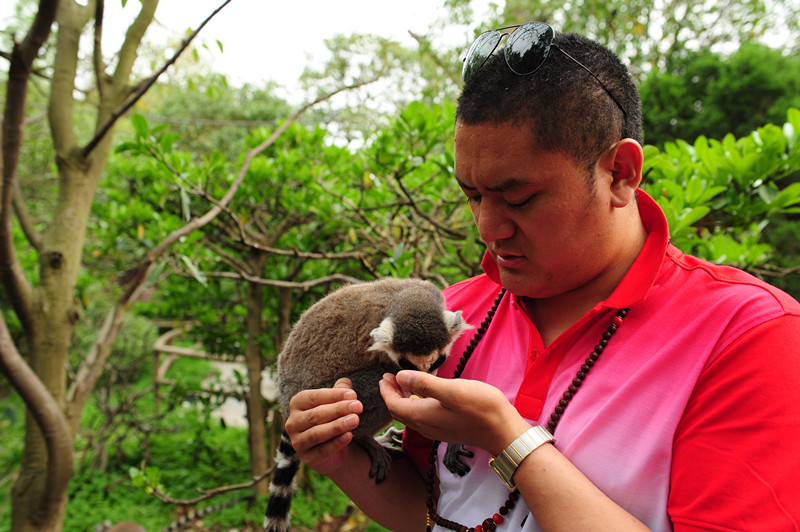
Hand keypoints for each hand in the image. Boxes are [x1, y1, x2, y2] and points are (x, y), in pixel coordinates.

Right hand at [283, 378, 363, 476]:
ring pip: (316, 433)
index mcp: (297, 404)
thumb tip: (346, 383)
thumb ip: (340, 391)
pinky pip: (323, 450)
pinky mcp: (308, 458)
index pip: (313, 397)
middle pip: (315, 415)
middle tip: (358, 406)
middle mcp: (293, 423)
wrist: (336, 449)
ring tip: (355, 420)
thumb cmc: (333, 418)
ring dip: (337, 426)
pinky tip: (350, 435)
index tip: (353, 395)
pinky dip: (337, 443)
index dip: (333, 395)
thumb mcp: (337, 403)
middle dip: (338, 410)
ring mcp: (298, 442)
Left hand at [379, 371, 530, 454]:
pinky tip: (425, 394)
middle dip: (392, 394)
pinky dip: (416, 404)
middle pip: (400, 412)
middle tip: (389, 377)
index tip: (384, 376)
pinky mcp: (446, 429)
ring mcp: (436, 430)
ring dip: (403, 399)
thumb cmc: (481, 408)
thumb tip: (400, 376)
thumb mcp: (452, 391)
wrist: (503, 431)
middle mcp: (426, 426)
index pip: (394, 406)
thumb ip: (424, 384)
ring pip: (411, 415)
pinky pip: (422, 417)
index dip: (386, 391)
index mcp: (423, 417)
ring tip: (404, 383)